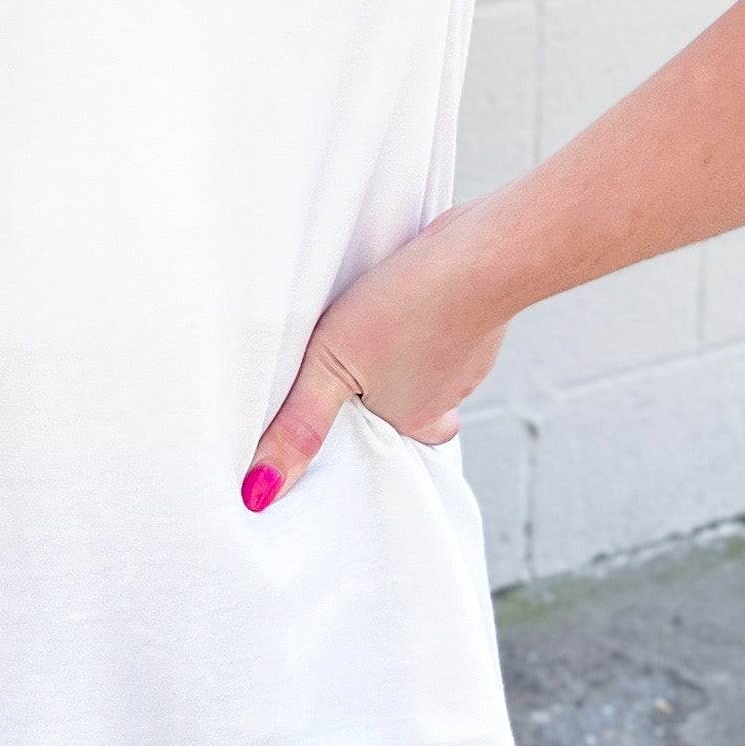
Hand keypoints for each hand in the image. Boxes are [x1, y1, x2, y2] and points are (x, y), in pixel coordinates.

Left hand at [240, 206, 513, 509]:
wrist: (478, 254)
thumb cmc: (406, 309)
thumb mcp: (331, 368)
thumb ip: (299, 426)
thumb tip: (262, 491)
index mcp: (416, 420)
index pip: (400, 442)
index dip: (379, 433)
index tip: (358, 421)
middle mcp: (450, 394)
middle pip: (420, 405)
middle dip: (393, 391)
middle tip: (365, 373)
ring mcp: (472, 351)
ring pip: (435, 362)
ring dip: (410, 348)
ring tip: (380, 325)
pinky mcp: (481, 307)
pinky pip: (451, 320)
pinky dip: (432, 310)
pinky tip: (410, 287)